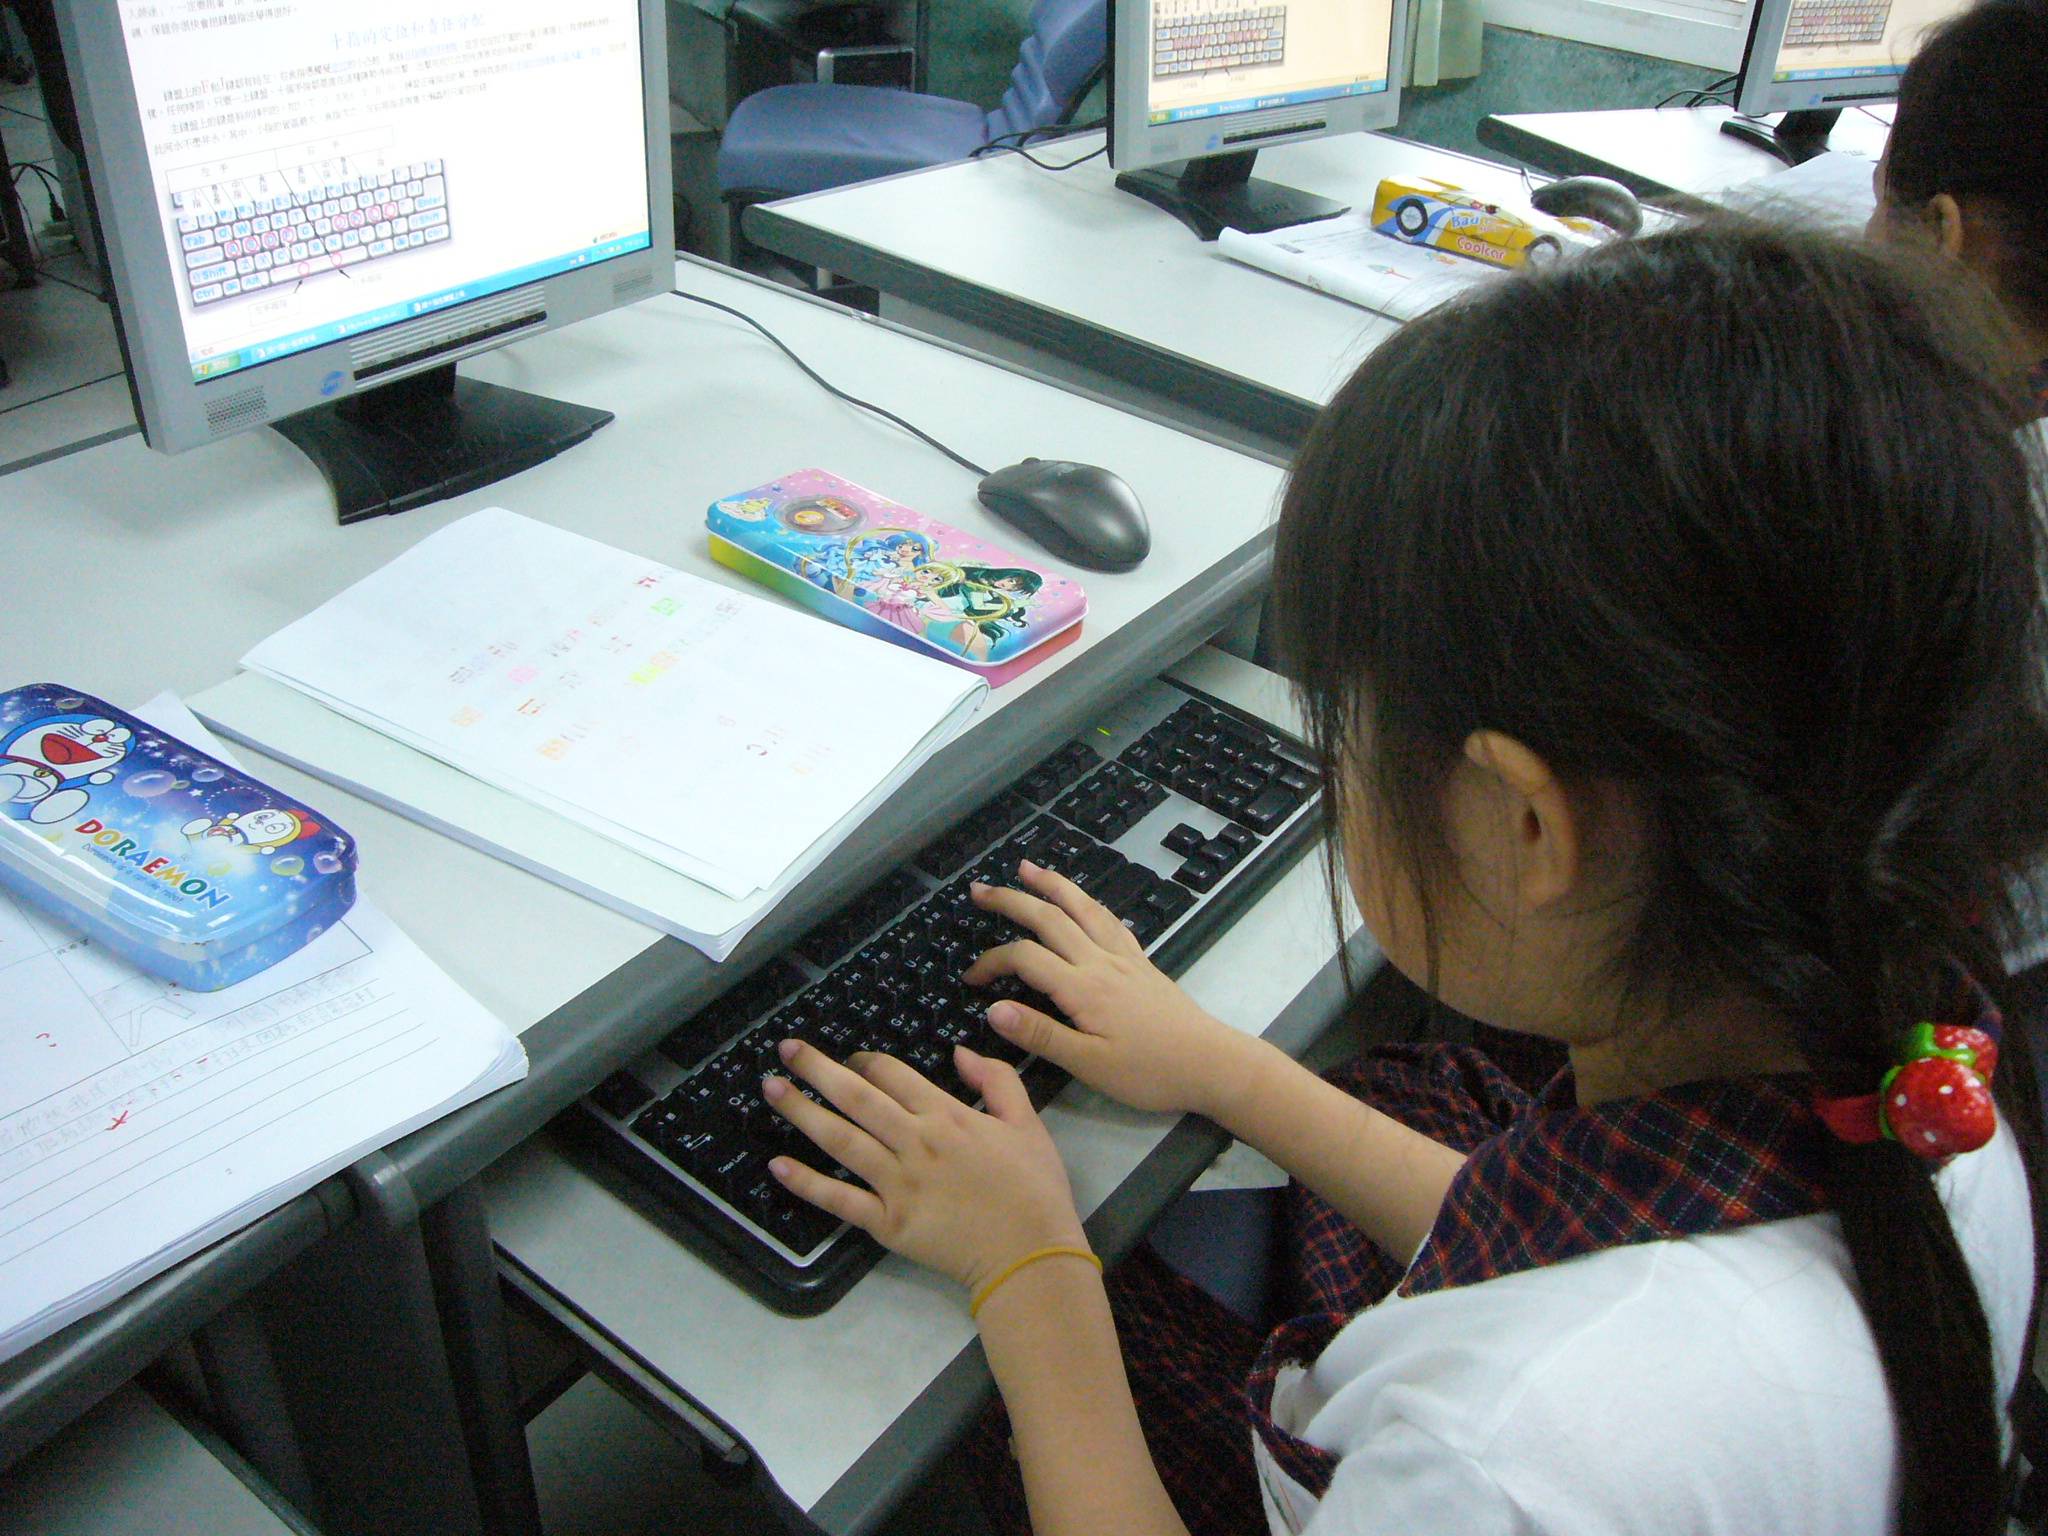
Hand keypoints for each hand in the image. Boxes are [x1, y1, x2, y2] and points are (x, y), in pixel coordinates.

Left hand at [763, 1040, 1086, 1294]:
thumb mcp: (1028, 1122)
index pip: (894, 1076)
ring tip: (772, 1088)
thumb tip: (959, 1051)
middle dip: (817, 1070)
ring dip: (803, 1112)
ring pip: (841, 1140)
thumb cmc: (1034, 1189)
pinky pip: (840, 1199)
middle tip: (786, 1049)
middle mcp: (915, 1142)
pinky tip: (779, 1165)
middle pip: (857, 1097)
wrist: (1030, 1255)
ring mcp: (897, 1183)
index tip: (847, 1056)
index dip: (865, 1061)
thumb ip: (996, 1080)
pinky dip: (807, 1183)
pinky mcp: (888, 1223)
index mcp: (947, 1116)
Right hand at [962, 860, 1253, 1118]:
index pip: (1025, 959)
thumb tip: (994, 1009)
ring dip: (1053, 885)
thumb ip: (1041, 1035)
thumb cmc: (1151, 1072)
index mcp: (1083, 989)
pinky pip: (1110, 921)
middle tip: (979, 890)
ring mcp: (1124, 959)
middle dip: (1012, 900)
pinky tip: (1083, 902)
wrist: (1212, 1064)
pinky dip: (1088, 903)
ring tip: (1028, 869)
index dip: (991, 962)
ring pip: (1083, 909)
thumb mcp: (1090, 1065)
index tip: (970, 979)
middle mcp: (1101, 962)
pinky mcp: (1142, 964)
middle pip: (1050, 918)